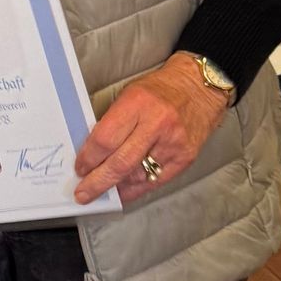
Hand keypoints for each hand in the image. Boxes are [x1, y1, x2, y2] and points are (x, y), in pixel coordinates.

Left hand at [73, 54, 231, 206]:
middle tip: (84, 192)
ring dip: (116, 186)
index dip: (88, 158)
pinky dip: (136, 189)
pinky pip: (155, 181)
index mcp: (138, 103)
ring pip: (137, 176)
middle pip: (120, 163)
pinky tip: (124, 191)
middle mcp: (156, 124)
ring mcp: (172, 144)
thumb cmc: (162, 89)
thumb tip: (93, 151)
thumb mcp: (130, 94)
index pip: (105, 139)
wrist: (200, 87)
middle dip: (97, 182)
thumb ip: (114, 121)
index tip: (80, 167)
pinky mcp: (184, 158)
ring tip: (103, 189)